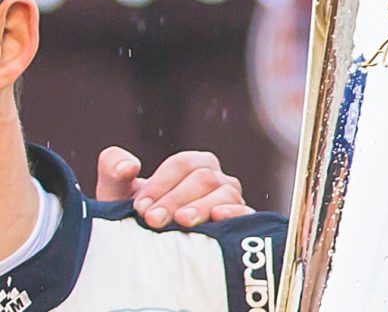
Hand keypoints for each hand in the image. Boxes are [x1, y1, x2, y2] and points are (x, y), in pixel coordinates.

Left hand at [96, 146, 255, 228]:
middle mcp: (217, 179)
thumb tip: (128, 167)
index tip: (139, 206)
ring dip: (201, 207)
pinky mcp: (242, 222)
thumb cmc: (136, 217)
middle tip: (152, 220)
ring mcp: (231, 200)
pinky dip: (234, 213)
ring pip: (225, 193)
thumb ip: (113, 168)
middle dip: (176, 199)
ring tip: (181, 222)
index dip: (160, 183)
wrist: (152, 251)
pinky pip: (246, 213)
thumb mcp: (118, 193)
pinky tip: (217, 218)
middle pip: (204, 178)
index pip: (183, 164)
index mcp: (193, 165)